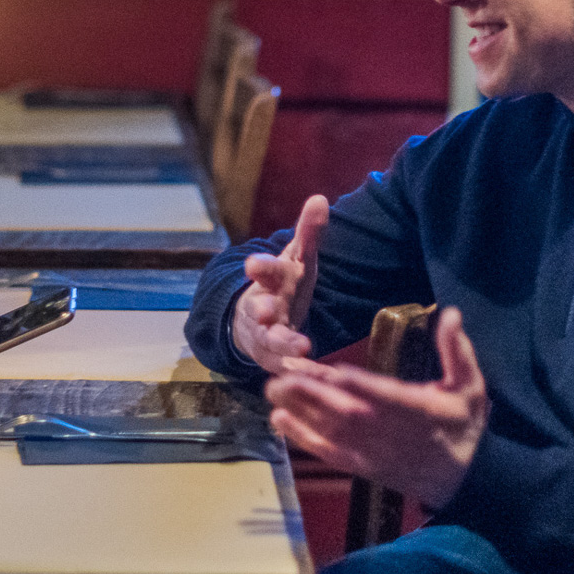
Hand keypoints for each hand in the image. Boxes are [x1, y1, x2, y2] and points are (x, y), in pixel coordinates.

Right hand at [231, 195, 326, 372]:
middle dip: (261, 310)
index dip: (258, 267)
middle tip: (266, 312)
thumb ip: (308, 233)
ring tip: (302, 348)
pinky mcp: (273, 359)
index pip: (263, 270)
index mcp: (270, 280)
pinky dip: (300, 370)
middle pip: (258, 308)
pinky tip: (318, 374)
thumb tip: (320, 199)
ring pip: (270, 341)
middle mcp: (262, 307)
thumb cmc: (283, 285)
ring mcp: (265, 335)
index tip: (253, 265)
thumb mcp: (296, 258)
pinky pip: (286, 367)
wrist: (255, 321)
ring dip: (283, 344)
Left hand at [264, 305, 487, 509]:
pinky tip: (278, 419)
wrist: (464, 479)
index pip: (389, 397)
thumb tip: (451, 313)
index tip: (336, 372)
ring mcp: (374, 452)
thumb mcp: (470, 386)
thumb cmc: (464, 425)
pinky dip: (301, 437)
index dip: (363, 386)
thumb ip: (457, 350)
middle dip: (314, 394)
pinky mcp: (362, 465)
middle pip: (349, 414)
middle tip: (283, 373)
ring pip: (332, 431)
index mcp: (420, 411)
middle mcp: (392, 434)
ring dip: (300, 411)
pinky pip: (328, 452)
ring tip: (273, 389)